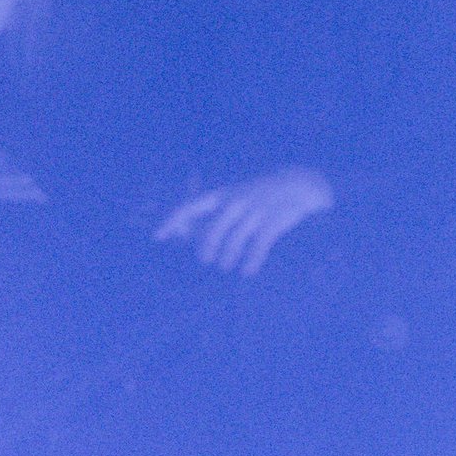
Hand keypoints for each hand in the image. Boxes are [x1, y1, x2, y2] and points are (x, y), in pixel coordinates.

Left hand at [156, 165, 333, 275]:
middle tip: (205, 260)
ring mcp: (255, 210)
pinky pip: (257, 246)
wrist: (298, 183)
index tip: (157, 236)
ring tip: (226, 266)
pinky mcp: (273, 220)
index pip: (188, 206)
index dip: (171, 221)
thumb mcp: (232, 197)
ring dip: (227, 257)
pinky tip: (247, 271)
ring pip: (234, 241)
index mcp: (222, 194)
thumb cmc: (257, 196)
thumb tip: (183, 234)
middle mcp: (236, 201)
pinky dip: (251, 261)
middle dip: (206, 248)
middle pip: (212, 230)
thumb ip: (210, 214)